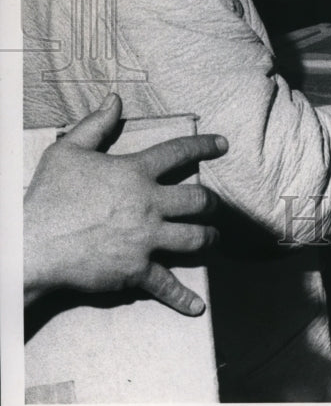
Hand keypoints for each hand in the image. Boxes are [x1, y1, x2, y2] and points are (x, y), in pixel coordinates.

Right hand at [24, 94, 227, 315]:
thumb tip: (115, 99)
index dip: (204, 146)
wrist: (33, 244)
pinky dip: (183, 297)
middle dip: (212, 202)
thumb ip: (96, 123)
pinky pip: (166, 284)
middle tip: (215, 205)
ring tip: (213, 238)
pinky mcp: (136, 269)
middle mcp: (149, 204)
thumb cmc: (49, 195)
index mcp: (136, 172)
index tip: (223, 144)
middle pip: (198, 199)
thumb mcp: (69, 150)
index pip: (179, 152)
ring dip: (208, 238)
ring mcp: (146, 238)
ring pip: (194, 238)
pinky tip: (197, 306)